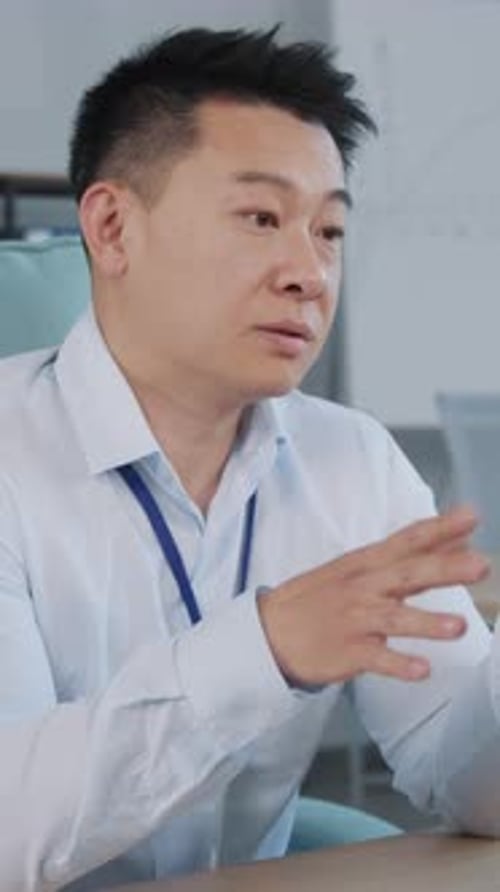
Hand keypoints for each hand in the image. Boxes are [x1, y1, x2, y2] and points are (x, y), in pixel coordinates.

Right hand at [258, 506, 489, 686]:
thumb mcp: (357, 569)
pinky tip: (421, 670)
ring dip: (426, 622)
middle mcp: (363, 588)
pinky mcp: (348, 653)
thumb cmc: (317, 599)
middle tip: (480, 565)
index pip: (406, 541)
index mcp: (365, 564)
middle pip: (407, 575)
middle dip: (444, 569)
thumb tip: (455, 541)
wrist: (269, 633)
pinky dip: (399, 665)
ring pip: (394, 619)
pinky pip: (377, 660)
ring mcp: (355, 621)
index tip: (471, 517)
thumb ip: (407, 557)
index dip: (439, 528)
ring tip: (458, 628)